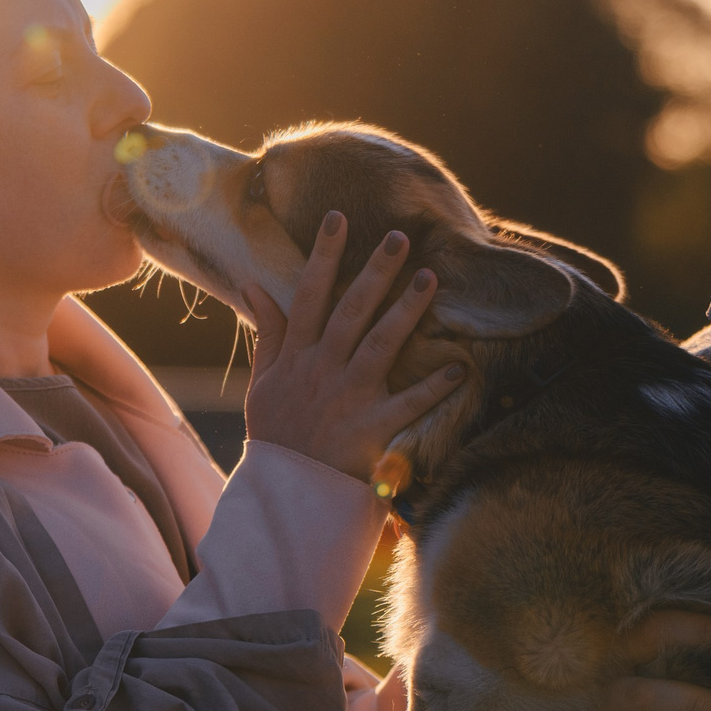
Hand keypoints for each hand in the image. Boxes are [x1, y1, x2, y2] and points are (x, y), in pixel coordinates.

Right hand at [241, 211, 465, 481]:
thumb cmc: (277, 433)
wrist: (287, 491)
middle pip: (350, 311)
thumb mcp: (262, 381)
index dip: (323, 256)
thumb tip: (253, 285)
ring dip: (406, 312)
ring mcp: (349, 397)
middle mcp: (323, 369)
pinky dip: (432, 388)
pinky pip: (407, 405)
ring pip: (380, 345)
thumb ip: (266, 332)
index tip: (338, 219)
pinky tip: (457, 368)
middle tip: (399, 237)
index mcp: (296, 356)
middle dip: (375, 272)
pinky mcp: (372, 430)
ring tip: (430, 279)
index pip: (309, 295)